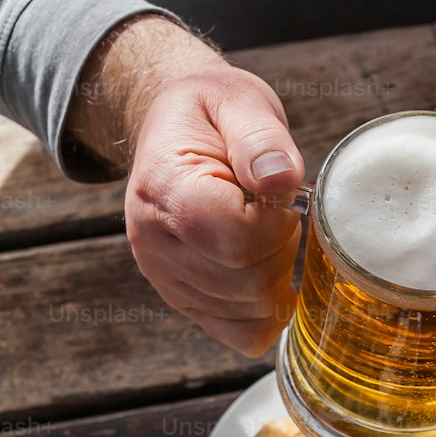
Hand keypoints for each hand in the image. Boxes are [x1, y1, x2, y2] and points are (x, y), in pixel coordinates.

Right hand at [66, 15, 304, 355]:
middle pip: (246, 283)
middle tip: (276, 213)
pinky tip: (268, 275)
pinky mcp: (183, 298)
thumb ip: (261, 138)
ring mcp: (164, 276)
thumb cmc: (212, 112)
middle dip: (281, 251)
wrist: (173, 124)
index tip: (278, 195)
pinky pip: (240, 334)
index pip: (237, 241)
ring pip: (248, 313)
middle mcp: (153, 241)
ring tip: (265, 234)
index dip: (278, 225)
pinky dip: (267, 313)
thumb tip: (282, 178)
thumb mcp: (238, 101)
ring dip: (276, 278)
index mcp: (164, 188)